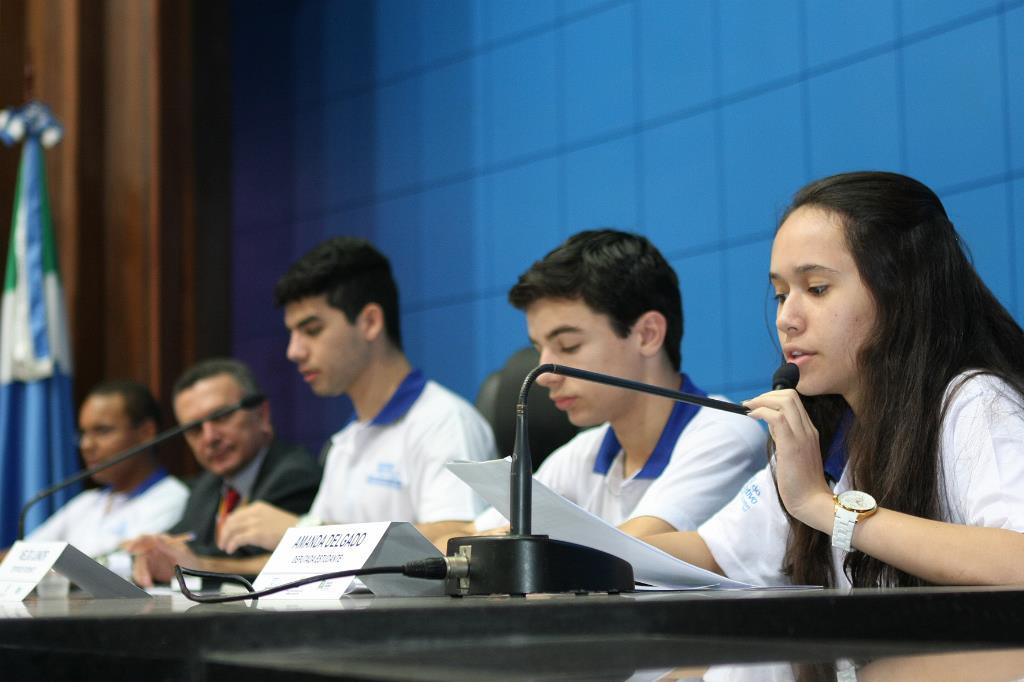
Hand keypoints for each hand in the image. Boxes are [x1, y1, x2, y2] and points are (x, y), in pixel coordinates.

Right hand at [124, 533, 199, 587]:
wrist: (196, 576)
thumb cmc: (191, 562)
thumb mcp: (182, 554)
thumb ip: (168, 547)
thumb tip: (156, 537)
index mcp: (162, 541)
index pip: (145, 538)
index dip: (136, 542)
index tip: (130, 550)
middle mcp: (154, 549)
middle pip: (140, 555)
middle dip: (141, 568)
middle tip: (146, 580)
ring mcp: (151, 560)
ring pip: (139, 566)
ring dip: (141, 575)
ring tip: (149, 584)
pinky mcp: (150, 570)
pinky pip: (141, 574)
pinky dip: (142, 579)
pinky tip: (148, 584)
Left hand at [217, 501, 297, 553]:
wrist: (299, 531)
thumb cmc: (287, 528)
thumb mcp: (270, 518)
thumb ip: (257, 519)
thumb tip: (243, 529)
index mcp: (258, 506)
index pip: (236, 514)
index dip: (228, 524)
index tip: (225, 532)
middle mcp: (254, 512)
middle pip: (231, 521)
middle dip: (224, 532)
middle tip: (222, 541)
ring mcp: (255, 522)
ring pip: (231, 529)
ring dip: (225, 539)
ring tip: (225, 547)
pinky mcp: (256, 533)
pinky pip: (237, 539)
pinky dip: (231, 545)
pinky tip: (230, 550)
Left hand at [743, 388, 833, 531]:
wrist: (811, 501)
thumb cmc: (800, 483)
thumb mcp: (792, 454)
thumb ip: (785, 438)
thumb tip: (770, 426)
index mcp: (809, 431)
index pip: (794, 401)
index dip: (773, 398)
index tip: (758, 405)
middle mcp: (808, 429)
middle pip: (790, 395)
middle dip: (766, 395)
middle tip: (750, 404)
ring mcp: (802, 436)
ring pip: (785, 401)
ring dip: (761, 400)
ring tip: (748, 408)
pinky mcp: (792, 445)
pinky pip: (777, 417)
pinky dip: (761, 411)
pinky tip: (752, 417)